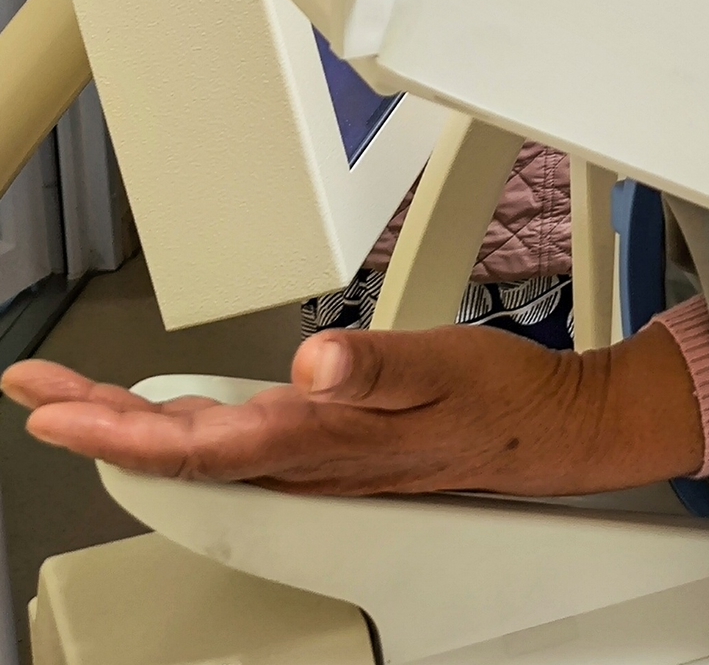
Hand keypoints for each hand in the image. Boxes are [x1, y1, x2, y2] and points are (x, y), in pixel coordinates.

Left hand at [3, 320, 701, 497]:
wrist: (547, 431)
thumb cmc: (500, 400)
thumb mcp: (445, 364)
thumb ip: (376, 365)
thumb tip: (312, 362)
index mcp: (319, 437)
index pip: (192, 444)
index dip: (114, 432)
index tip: (53, 412)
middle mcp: (304, 455)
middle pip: (176, 449)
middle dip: (96, 422)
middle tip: (35, 390)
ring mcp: (312, 455)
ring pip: (198, 446)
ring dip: (128, 424)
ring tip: (72, 398)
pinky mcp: (326, 443)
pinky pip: (231, 441)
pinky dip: (180, 423)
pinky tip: (165, 411)